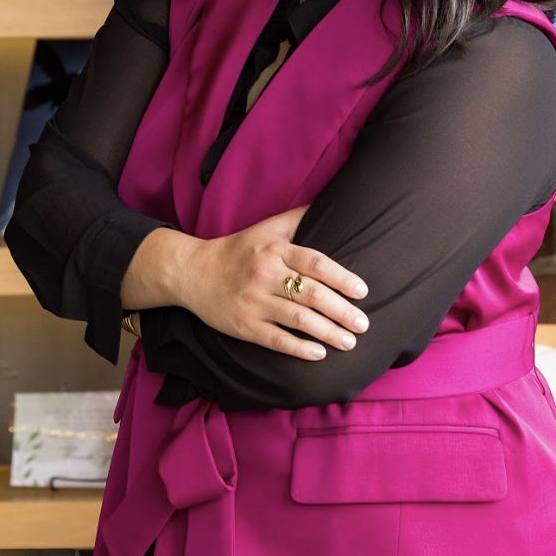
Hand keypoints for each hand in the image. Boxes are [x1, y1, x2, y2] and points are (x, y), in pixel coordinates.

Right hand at [176, 206, 369, 360]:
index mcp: (275, 251)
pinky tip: (319, 354)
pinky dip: (299, 348)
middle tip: (364, 324)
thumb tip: (331, 202)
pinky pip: (276, 340)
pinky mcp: (243, 325)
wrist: (192, 272)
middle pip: (312, 294)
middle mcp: (266, 275)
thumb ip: (298, 218)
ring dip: (328, 332)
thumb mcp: (266, 228)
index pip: (316, 264)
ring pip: (298, 319)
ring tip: (350, 342)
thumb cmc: (238, 249)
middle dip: (342, 311)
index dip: (342, 278)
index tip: (363, 292)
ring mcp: (254, 302)